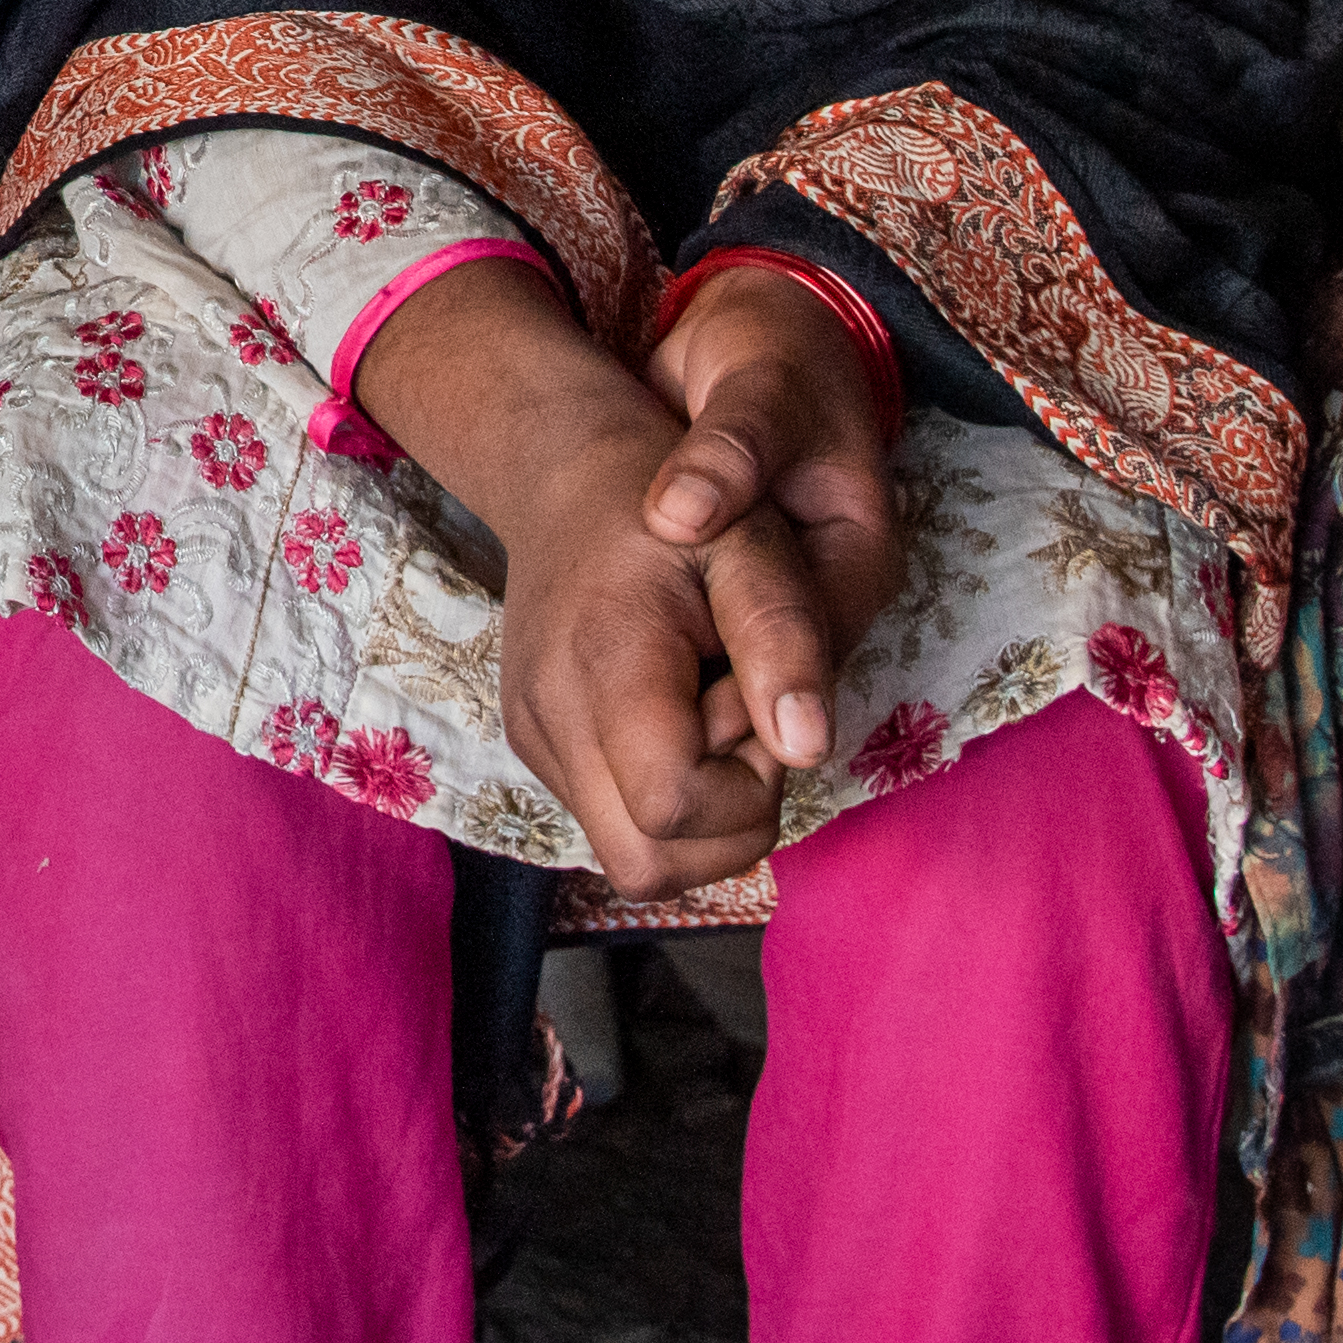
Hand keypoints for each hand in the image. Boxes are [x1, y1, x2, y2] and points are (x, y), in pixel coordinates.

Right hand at [352, 257, 773, 894]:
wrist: (570, 477)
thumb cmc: (681, 504)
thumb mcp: (754, 544)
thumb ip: (786, 638)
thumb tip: (808, 748)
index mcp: (603, 662)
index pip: (673, 809)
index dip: (744, 781)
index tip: (757, 699)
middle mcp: (549, 715)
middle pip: (648, 865)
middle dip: (728, 820)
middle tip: (746, 718)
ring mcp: (534, 738)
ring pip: (632, 861)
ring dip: (701, 816)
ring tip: (716, 713)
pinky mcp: (535, 746)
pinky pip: (613, 824)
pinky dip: (666, 799)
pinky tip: (680, 715)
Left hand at [628, 268, 908, 777]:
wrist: (759, 343)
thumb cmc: (776, 359)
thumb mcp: (761, 391)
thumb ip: (731, 451)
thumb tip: (678, 515)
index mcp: (857, 560)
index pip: (810, 661)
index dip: (737, 692)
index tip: (662, 685)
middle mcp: (827, 601)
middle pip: (773, 704)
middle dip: (699, 717)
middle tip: (612, 709)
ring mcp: (785, 608)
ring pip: (734, 699)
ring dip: (670, 710)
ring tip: (596, 703)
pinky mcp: (736, 605)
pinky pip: (702, 673)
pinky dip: (654, 681)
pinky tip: (592, 683)